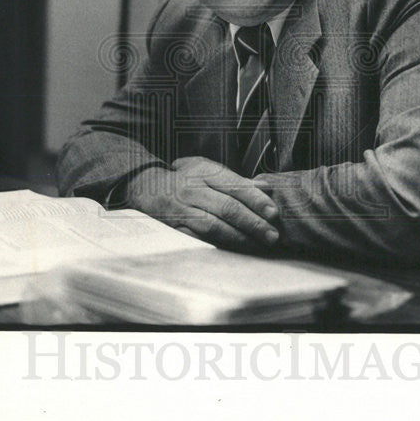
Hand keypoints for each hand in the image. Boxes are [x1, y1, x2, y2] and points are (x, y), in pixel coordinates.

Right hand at [125, 157, 278, 250]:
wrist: (145, 186)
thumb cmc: (185, 178)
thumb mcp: (209, 170)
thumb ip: (238, 181)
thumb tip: (267, 187)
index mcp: (205, 173)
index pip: (235, 186)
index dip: (256, 200)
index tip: (274, 212)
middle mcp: (192, 190)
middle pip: (227, 207)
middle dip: (253, 223)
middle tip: (272, 235)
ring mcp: (181, 210)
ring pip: (213, 225)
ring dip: (239, 237)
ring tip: (257, 244)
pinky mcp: (173, 227)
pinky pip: (197, 239)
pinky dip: (217, 245)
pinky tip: (233, 250)